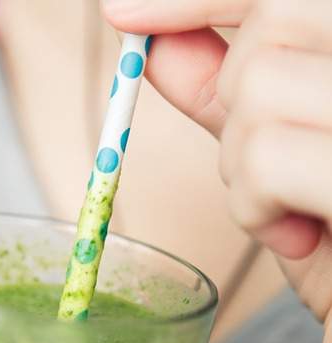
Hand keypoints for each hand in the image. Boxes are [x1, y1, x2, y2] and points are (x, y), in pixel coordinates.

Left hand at [102, 0, 331, 342]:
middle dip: (235, 107)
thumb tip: (158, 45)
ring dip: (242, 170)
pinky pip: (269, 155)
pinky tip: (297, 241)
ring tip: (286, 217)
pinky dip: (255, 210)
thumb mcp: (281, 168)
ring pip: (261, 91)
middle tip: (266, 175)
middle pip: (272, 28)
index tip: (123, 14)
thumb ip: (227, 101)